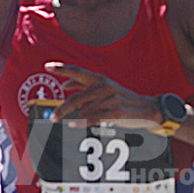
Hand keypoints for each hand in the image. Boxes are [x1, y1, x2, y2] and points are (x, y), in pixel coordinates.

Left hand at [44, 62, 161, 126]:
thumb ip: (84, 84)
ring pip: (84, 111)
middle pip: (76, 98)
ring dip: (77, 118)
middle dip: (62, 109)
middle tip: (52, 118)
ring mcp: (111, 99)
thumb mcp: (104, 88)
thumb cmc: (120, 98)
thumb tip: (64, 84)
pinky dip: (81, 123)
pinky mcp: (116, 112)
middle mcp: (104, 86)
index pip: (78, 70)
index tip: (47, 66)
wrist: (146, 107)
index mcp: (100, 79)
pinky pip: (93, 119)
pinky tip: (72, 125)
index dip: (62, 68)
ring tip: (77, 122)